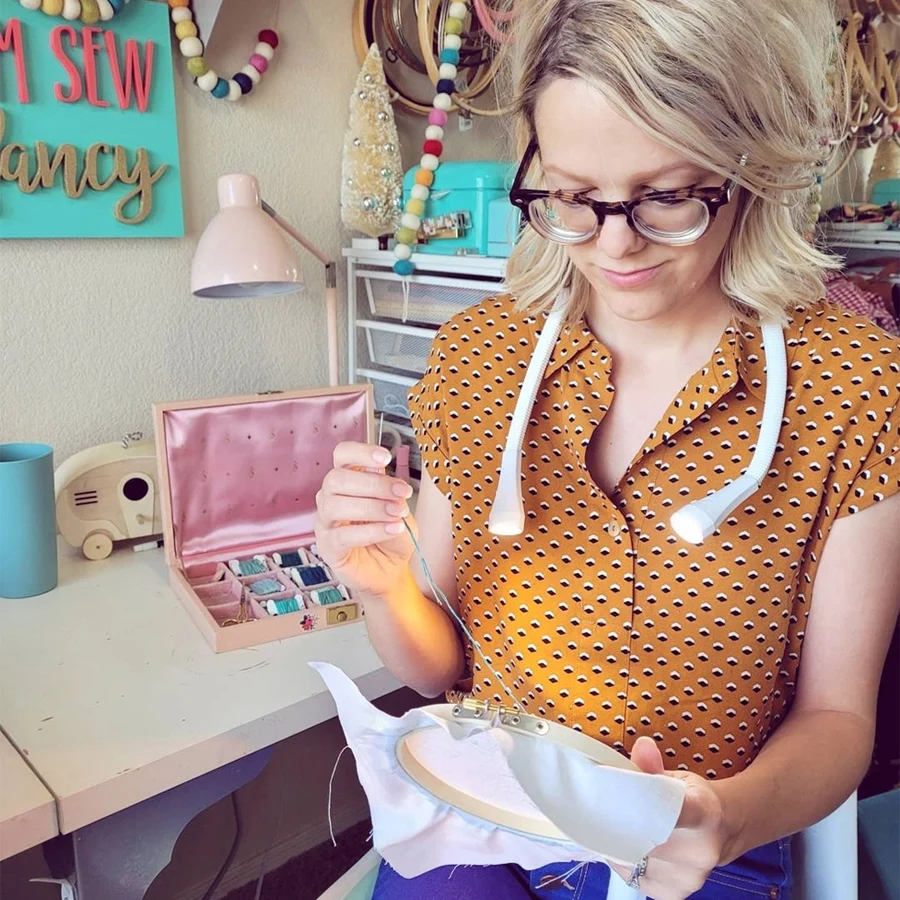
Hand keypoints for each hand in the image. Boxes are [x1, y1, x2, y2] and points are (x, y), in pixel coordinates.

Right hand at [314, 441, 415, 598]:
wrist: (390, 569)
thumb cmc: (392, 535)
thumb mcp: (402, 511)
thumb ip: (394, 497)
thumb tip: (393, 488)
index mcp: (349, 480)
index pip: (342, 455)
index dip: (361, 452)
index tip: (385, 458)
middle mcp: (332, 496)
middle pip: (336, 478)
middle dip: (373, 484)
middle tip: (401, 494)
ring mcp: (326, 522)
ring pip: (335, 505)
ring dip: (372, 508)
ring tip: (397, 515)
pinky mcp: (327, 546)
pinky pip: (342, 535)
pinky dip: (371, 531)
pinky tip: (392, 530)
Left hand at [609, 737, 732, 899]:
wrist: (724, 830)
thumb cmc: (693, 798)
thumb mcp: (678, 777)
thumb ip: (653, 766)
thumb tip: (642, 747)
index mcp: (703, 812)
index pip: (672, 811)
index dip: (637, 805)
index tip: (609, 795)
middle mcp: (701, 850)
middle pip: (643, 838)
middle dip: (614, 823)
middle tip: (596, 807)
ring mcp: (690, 877)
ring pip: (633, 859)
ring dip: (616, 843)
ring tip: (613, 824)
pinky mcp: (675, 894)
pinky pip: (633, 877)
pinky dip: (623, 860)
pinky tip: (627, 846)